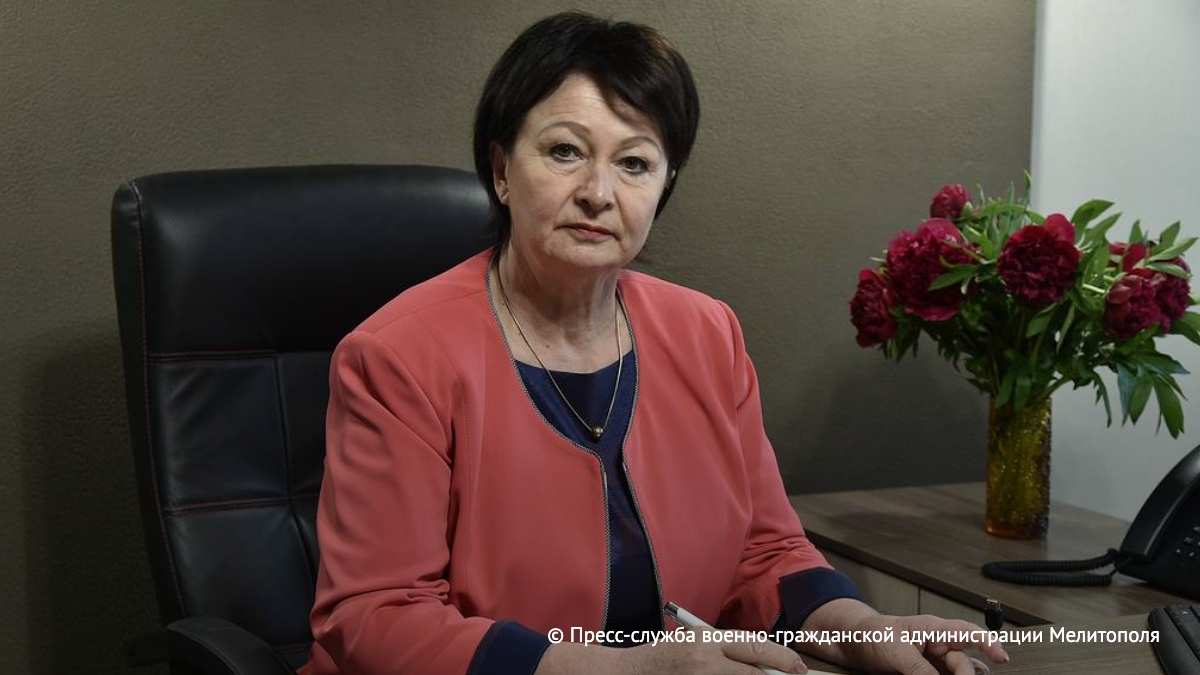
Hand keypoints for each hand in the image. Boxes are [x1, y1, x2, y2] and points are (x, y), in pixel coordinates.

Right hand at [613, 627, 807, 674]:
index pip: (755, 646)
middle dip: (780, 674)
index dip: (781, 656)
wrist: (629, 673)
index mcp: (706, 640)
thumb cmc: (663, 657)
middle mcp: (706, 661)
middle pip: (755, 669)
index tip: (797, 665)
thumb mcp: (694, 642)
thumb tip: (762, 659)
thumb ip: (726, 650)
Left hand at [846, 613, 1008, 674]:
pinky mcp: (926, 673)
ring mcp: (934, 661)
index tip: (1002, 657)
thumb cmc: (874, 635)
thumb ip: (920, 670)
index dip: (989, 643)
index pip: (968, 633)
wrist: (854, 643)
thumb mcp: (898, 653)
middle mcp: (939, 645)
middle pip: (964, 664)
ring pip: (956, 673)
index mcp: (934, 629)